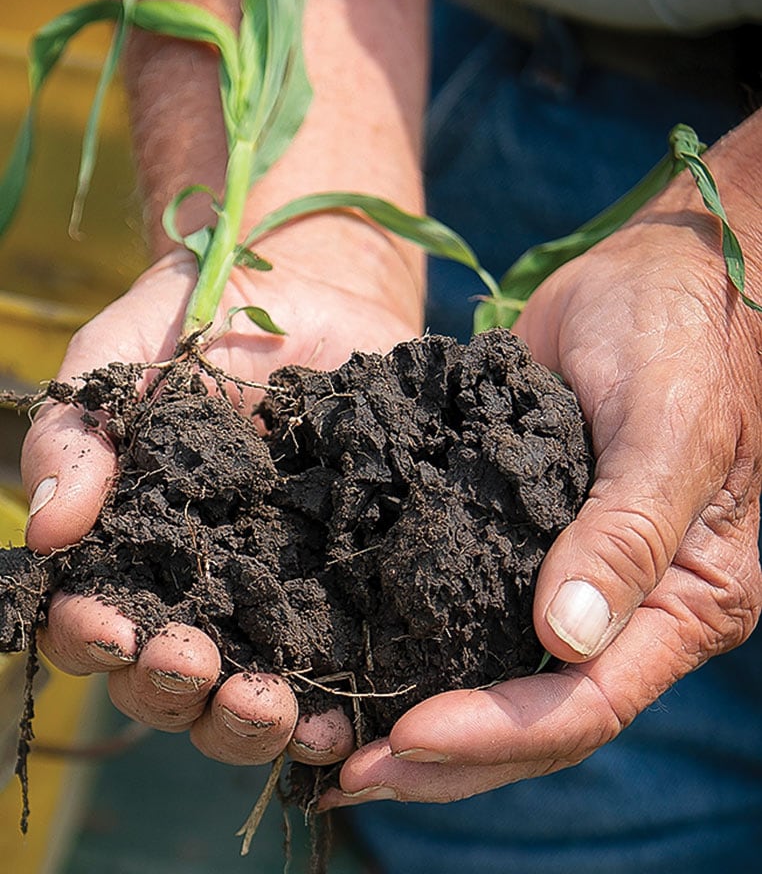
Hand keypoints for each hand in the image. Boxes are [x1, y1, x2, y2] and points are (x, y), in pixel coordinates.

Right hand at [22, 236, 418, 766]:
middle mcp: (195, 583)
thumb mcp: (127, 351)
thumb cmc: (204, 315)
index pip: (92, 617)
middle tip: (197, 666)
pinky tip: (340, 724)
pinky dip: (328, 713)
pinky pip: (330, 670)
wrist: (319, 291)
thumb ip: (78, 428)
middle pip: (162, 676)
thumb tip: (47, 528)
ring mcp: (271, 592)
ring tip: (269, 707)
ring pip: (240, 694)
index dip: (90, 636)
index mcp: (130, 540)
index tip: (114, 628)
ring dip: (242, 721)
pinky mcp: (341, 588)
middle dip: (171, 686)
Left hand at [320, 134, 761, 805]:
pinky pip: (474, 604)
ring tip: (338, 738)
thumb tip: (567, 639)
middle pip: (539, 714)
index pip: (590, 701)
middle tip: (347, 773)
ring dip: (425, 710)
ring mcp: (577, 571)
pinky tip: (357, 647)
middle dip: (447, 755)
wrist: (658, 270)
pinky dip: (421, 636)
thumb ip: (631, 528)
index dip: (498, 733)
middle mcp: (631, 604)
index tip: (405, 740)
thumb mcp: (671, 420)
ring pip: (500, 671)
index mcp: (687, 596)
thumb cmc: (682, 330)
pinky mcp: (528, 532)